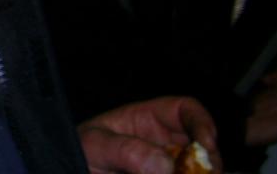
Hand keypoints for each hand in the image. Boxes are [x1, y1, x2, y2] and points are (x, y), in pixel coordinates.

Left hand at [78, 96, 220, 173]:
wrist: (66, 170)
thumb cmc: (76, 152)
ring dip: (201, 173)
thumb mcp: (93, 145)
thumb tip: (165, 165)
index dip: (201, 121)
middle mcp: (162, 143)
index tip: (208, 143)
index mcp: (146, 120)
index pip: (184, 109)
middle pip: (201, 145)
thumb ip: (124, 150)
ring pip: (198, 169)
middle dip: (210, 159)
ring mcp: (164, 167)